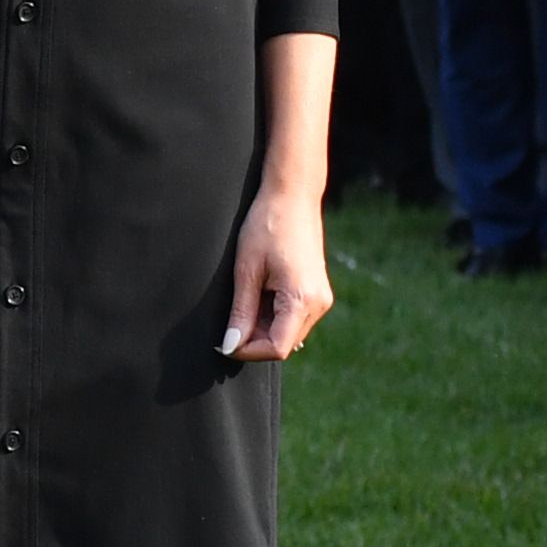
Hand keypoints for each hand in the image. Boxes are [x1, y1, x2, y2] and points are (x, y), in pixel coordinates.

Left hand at [224, 182, 334, 360]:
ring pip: (288, 332)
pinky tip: (259, 293)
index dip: (248, 350)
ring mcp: (321, 299)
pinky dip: (273, 316)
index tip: (225, 342)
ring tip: (246, 298)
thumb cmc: (267, 225)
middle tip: (230, 320)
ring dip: (263, 327)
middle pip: (283, 343)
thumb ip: (241, 312)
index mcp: (302, 300)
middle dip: (254, 339)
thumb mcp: (246, 271)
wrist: (292, 196)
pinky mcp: (317, 292)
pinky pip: (294, 318)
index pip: (276, 348)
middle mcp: (318, 304)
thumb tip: (231, 345)